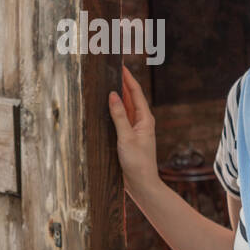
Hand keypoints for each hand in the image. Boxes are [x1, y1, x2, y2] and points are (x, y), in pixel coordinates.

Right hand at [108, 65, 158, 200]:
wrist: (142, 185)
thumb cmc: (138, 162)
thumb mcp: (126, 137)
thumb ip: (119, 115)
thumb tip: (112, 94)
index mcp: (145, 118)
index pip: (135, 92)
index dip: (127, 77)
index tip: (120, 64)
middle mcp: (141, 121)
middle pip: (130, 97)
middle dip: (121, 83)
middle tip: (111, 70)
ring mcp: (134, 129)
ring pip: (125, 107)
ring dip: (117, 96)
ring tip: (106, 82)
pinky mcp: (127, 138)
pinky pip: (120, 119)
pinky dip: (113, 110)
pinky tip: (105, 106)